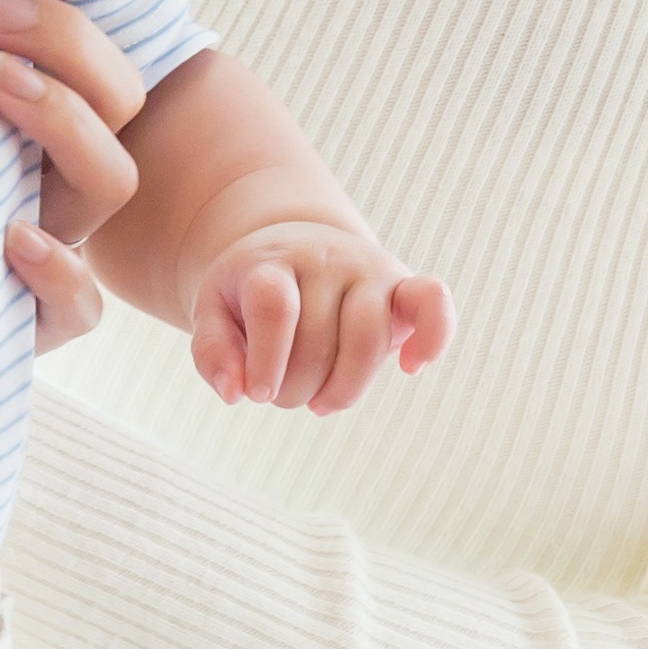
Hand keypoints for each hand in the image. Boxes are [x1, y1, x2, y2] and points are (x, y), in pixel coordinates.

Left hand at [0, 0, 151, 355]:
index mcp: (54, 104)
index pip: (86, 31)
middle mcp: (69, 165)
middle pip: (120, 94)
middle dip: (64, 43)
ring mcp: (59, 232)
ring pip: (113, 179)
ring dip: (63, 120)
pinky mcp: (30, 314)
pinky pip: (81, 308)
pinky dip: (58, 273)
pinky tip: (11, 235)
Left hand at [188, 218, 454, 414]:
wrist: (291, 245)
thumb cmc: (248, 292)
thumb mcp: (214, 312)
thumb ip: (213, 351)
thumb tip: (235, 393)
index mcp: (272, 263)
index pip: (275, 306)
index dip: (266, 359)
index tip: (256, 393)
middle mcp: (325, 259)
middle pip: (319, 338)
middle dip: (296, 387)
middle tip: (283, 394)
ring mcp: (370, 269)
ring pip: (369, 337)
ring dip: (344, 389)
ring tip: (321, 403)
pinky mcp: (404, 285)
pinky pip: (434, 301)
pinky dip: (433, 337)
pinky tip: (412, 367)